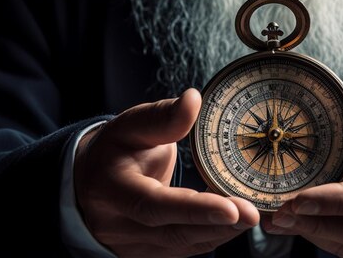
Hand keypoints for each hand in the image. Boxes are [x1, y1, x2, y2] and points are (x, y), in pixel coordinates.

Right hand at [74, 89, 259, 256]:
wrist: (89, 182)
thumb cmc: (114, 150)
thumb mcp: (131, 125)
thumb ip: (164, 117)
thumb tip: (193, 99)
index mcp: (111, 189)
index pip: (153, 205)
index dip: (194, 209)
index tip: (231, 208)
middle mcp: (117, 224)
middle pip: (173, 234)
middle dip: (216, 225)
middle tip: (253, 213)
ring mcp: (129, 245)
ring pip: (180, 247)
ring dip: (219, 233)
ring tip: (250, 215)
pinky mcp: (143, 255)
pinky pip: (181, 251)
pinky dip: (210, 237)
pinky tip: (231, 224)